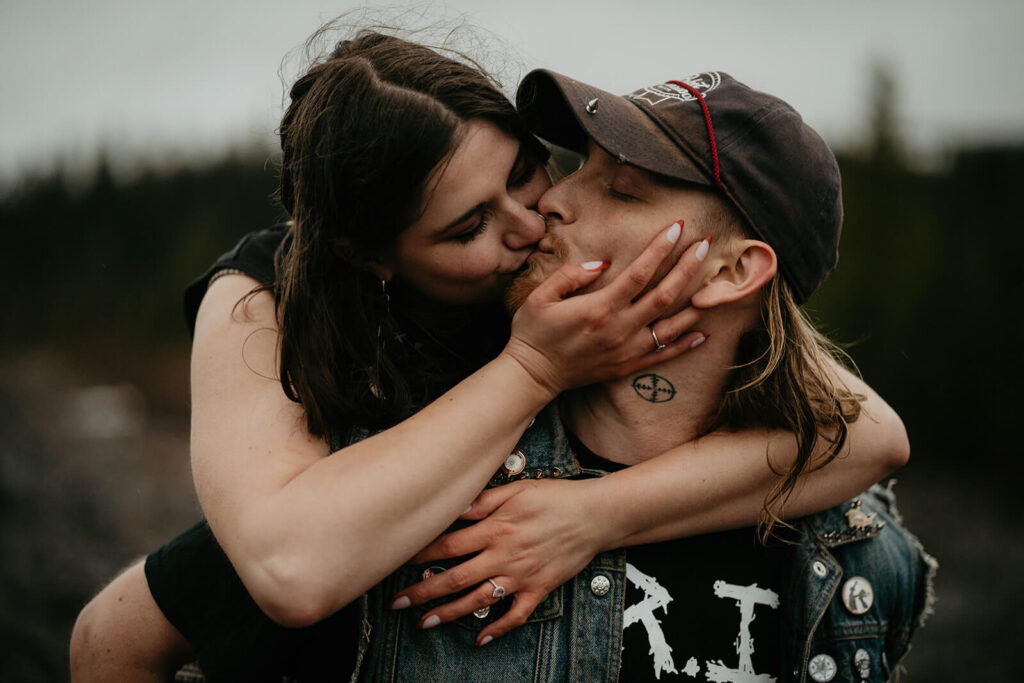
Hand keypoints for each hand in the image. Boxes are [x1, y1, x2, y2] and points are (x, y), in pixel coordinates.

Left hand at [389, 478, 608, 645]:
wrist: (595, 515)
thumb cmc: (555, 497)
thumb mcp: (516, 489)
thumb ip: (483, 500)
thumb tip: (453, 506)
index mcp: (495, 528)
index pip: (448, 544)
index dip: (420, 554)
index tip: (398, 561)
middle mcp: (504, 555)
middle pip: (455, 577)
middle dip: (423, 591)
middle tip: (397, 603)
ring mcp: (521, 575)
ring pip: (478, 599)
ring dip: (449, 613)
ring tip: (424, 623)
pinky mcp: (539, 588)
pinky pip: (516, 614)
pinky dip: (498, 629)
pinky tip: (480, 639)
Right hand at [503, 222, 707, 393]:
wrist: (532, 375)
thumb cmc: (533, 332)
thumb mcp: (540, 297)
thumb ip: (571, 275)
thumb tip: (603, 263)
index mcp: (599, 308)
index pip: (639, 273)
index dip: (660, 249)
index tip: (677, 228)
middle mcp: (619, 329)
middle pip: (664, 294)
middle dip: (687, 267)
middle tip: (705, 245)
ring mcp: (626, 350)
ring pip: (671, 326)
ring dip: (694, 303)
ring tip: (714, 284)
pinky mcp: (627, 367)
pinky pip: (663, 356)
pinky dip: (686, 345)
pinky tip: (704, 333)